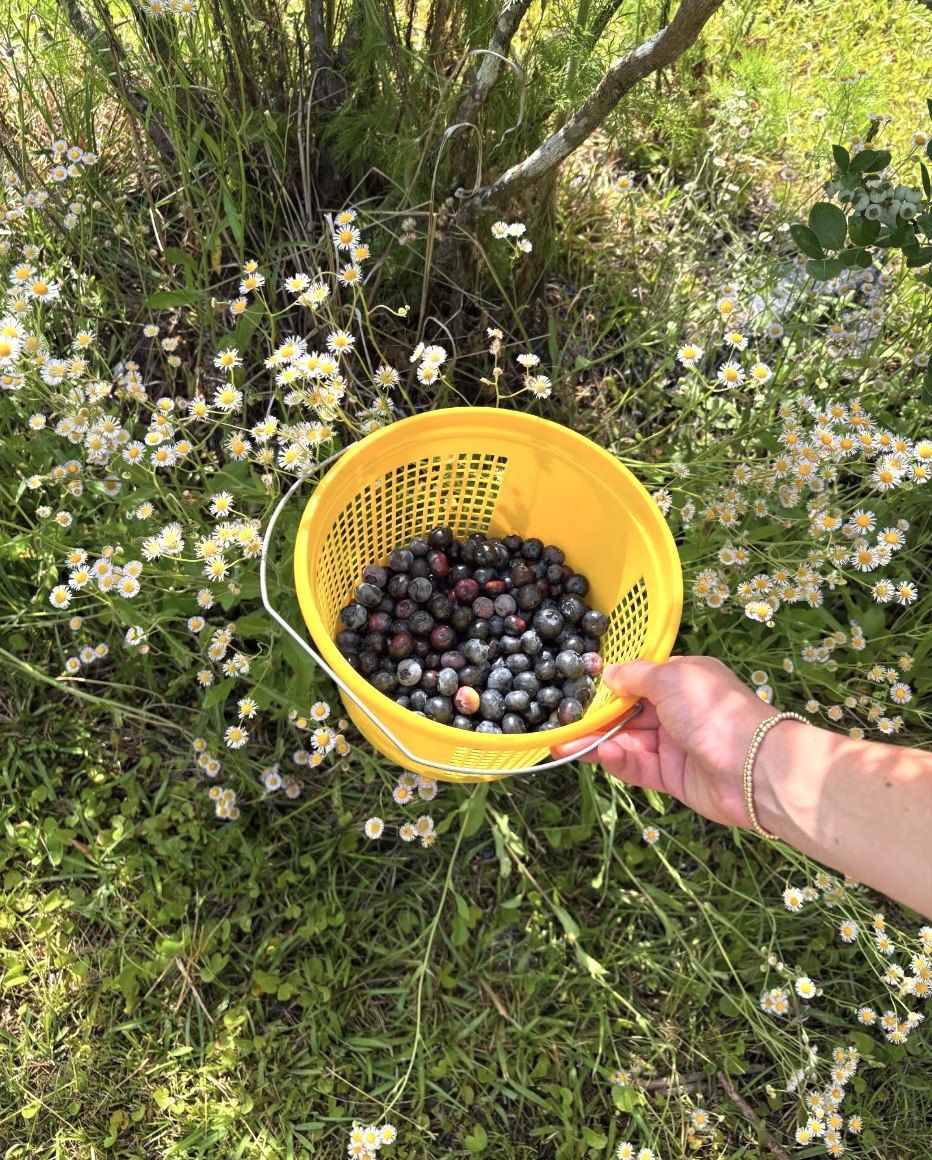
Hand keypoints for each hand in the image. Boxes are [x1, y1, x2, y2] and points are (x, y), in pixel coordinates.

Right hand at [553, 656, 774, 828]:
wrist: (755, 768)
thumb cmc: (714, 710)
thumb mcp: (671, 678)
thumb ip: (635, 675)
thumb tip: (609, 672)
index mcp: (683, 679)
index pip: (638, 679)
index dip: (610, 685)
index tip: (578, 687)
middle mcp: (678, 710)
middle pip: (627, 713)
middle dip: (594, 718)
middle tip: (561, 723)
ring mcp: (675, 745)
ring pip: (627, 741)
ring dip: (597, 742)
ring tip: (564, 745)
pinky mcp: (673, 777)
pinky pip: (638, 767)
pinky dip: (619, 760)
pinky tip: (601, 754)